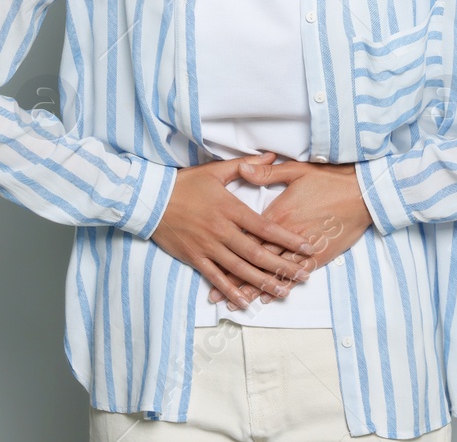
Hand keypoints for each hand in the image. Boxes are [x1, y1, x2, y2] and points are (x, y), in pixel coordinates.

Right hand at [149, 152, 317, 309]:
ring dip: (263, 282)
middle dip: (282, 266)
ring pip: (240, 269)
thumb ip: (244, 165)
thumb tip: (270, 155)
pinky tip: (245, 301)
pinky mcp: (194, 257)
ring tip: (283, 292)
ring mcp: (207, 246)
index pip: (265, 226)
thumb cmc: (184, 184)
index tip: (307, 247)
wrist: (149, 200)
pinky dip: (231, 291)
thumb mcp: (214, 170)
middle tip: (303, 276)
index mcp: (229, 208)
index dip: (288, 238)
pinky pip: (215, 277)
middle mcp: (221, 230)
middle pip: (257, 253)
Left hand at [207, 156, 372, 304]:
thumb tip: (243, 168)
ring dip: (254, 287)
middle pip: (255, 259)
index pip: (246, 237)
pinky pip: (295, 274)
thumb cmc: (329, 180)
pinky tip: (267, 297)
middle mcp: (286, 235)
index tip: (210, 263)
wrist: (363, 193)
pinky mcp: (319, 255)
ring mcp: (303, 248)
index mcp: (278, 214)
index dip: (228, 252)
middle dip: (234, 278)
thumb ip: (267, 173)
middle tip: (215, 295)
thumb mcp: (296, 171)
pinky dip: (280, 286)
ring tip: (236, 302)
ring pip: (273, 271)